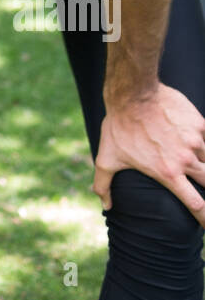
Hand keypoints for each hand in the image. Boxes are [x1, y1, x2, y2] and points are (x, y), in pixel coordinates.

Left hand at [93, 82, 204, 223]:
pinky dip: (200, 141)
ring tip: (184, 154)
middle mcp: (186, 160)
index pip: (196, 205)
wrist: (133, 94)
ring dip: (201, 161)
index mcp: (168, 174)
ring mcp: (195, 141)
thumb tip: (106, 205)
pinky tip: (188, 136)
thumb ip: (104, 184)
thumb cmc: (119, 126)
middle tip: (197, 182)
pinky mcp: (199, 123)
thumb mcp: (107, 158)